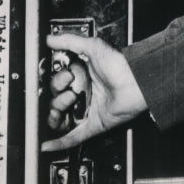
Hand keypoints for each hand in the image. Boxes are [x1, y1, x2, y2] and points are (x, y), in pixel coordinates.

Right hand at [42, 32, 147, 152]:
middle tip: (71, 88)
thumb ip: (70, 41)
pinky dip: (59, 142)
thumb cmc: (120, 65)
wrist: (136, 82)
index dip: (56, 80)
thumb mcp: (93, 47)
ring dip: (57, 113)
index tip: (65, 75)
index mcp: (81, 76)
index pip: (56, 83)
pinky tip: (47, 144)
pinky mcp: (93, 124)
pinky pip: (73, 137)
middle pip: (55, 100)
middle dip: (59, 94)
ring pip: (60, 118)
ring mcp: (87, 109)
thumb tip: (51, 38)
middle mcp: (82, 93)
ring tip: (69, 103)